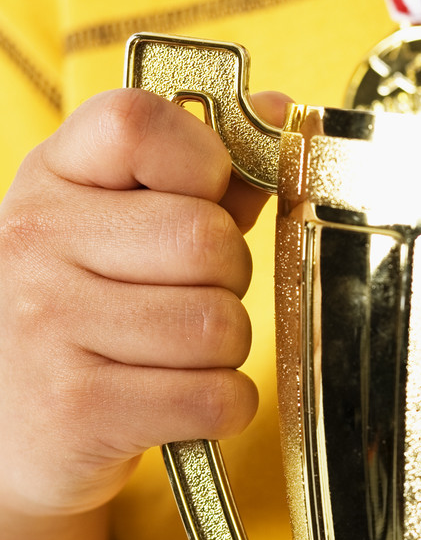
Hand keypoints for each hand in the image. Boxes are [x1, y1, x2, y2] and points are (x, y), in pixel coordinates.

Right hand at [0, 87, 287, 519]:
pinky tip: (179, 402)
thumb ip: (202, 179)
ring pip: (220, 325)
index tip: (202, 197)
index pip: (142, 123)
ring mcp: (46, 326)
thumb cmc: (82, 320)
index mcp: (51, 181)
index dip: (203, 160)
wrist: (10, 431)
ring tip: (177, 357)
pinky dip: (222, 406)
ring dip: (224, 352)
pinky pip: (217, 397)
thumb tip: (276, 108)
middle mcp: (33, 242)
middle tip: (188, 300)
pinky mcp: (77, 409)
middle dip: (228, 280)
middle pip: (210, 241)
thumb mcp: (118, 231)